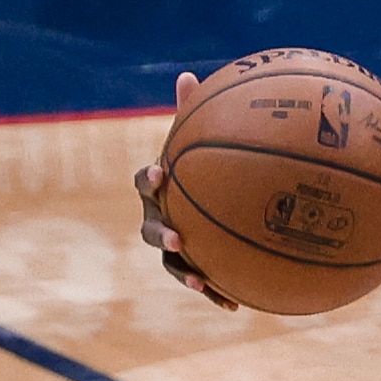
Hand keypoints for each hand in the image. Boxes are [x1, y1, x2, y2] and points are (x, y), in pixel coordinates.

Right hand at [136, 71, 238, 310]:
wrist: (205, 196)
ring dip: (184, 274)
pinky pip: (201, 281)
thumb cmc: (201, 164)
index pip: (144, 182)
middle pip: (150, 229)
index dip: (148, 180)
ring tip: (201, 284)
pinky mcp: (193, 266)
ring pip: (170, 263)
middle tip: (180, 238)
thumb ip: (193, 113)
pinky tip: (237, 304)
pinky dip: (216, 292)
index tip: (161, 175)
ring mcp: (172, 244)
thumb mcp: (199, 141)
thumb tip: (187, 76)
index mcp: (157, 187)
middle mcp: (157, 217)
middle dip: (162, 235)